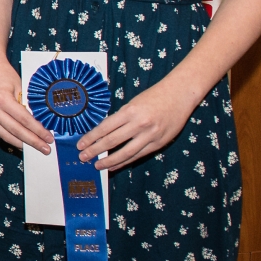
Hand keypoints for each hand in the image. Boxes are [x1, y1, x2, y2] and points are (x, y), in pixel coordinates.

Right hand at [0, 55, 51, 154]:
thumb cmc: (4, 74)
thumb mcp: (20, 86)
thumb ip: (27, 104)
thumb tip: (40, 122)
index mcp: (1, 99)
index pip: (24, 120)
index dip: (38, 131)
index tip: (49, 138)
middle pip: (15, 131)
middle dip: (32, 141)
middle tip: (45, 149)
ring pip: (5, 135)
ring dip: (21, 144)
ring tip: (34, 149)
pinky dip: (11, 138)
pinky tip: (21, 142)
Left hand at [76, 76, 199, 170]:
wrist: (180, 95)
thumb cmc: (154, 97)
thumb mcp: (133, 103)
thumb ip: (120, 118)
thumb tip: (103, 134)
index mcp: (129, 111)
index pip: (104, 128)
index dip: (91, 138)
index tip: (80, 145)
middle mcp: (139, 124)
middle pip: (112, 141)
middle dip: (95, 151)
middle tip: (83, 157)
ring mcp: (150, 135)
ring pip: (125, 152)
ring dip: (109, 161)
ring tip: (97, 165)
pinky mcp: (159, 143)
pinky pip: (138, 155)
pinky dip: (125, 161)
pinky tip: (115, 165)